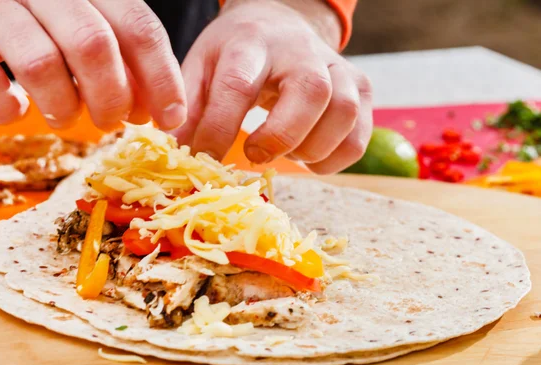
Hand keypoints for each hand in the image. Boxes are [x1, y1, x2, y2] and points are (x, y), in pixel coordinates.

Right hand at [0, 0, 186, 129]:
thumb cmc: (35, 24)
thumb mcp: (85, 29)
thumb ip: (122, 59)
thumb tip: (160, 111)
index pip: (137, 25)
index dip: (161, 78)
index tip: (171, 119)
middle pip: (92, 43)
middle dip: (112, 97)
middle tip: (110, 122)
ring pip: (41, 64)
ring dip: (63, 107)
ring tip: (64, 118)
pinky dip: (5, 108)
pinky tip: (15, 109)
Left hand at [172, 0, 372, 173]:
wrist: (281, 27)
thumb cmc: (237, 55)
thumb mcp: (203, 68)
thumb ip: (190, 107)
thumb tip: (179, 153)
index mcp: (253, 43)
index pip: (239, 84)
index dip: (221, 128)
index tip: (206, 159)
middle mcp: (303, 51)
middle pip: (311, 93)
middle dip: (281, 137)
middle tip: (255, 154)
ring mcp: (340, 68)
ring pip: (343, 115)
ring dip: (310, 149)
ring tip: (284, 150)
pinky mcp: (361, 89)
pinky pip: (358, 139)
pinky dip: (332, 160)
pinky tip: (305, 153)